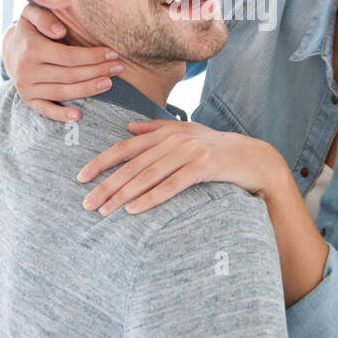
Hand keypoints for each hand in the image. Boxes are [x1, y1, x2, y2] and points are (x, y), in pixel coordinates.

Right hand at [2, 4, 123, 122]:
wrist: (10, 49)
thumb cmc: (29, 29)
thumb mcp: (31, 14)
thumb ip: (44, 17)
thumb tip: (60, 31)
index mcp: (31, 48)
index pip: (69, 56)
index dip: (92, 56)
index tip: (112, 53)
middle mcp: (27, 70)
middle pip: (70, 75)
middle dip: (97, 71)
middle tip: (118, 68)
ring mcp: (27, 87)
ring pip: (63, 92)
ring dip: (88, 89)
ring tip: (109, 83)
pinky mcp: (27, 100)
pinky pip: (45, 110)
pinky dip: (61, 115)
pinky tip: (78, 116)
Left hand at [77, 120, 280, 216]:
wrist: (256, 159)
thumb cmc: (218, 150)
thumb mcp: (188, 134)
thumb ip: (158, 130)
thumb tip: (130, 126)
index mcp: (166, 132)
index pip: (126, 147)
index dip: (102, 162)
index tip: (81, 177)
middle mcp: (175, 138)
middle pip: (133, 164)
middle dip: (107, 184)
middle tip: (87, 204)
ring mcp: (191, 150)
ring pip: (149, 175)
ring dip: (124, 194)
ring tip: (105, 211)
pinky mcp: (205, 165)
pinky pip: (172, 184)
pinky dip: (152, 197)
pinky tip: (135, 210)